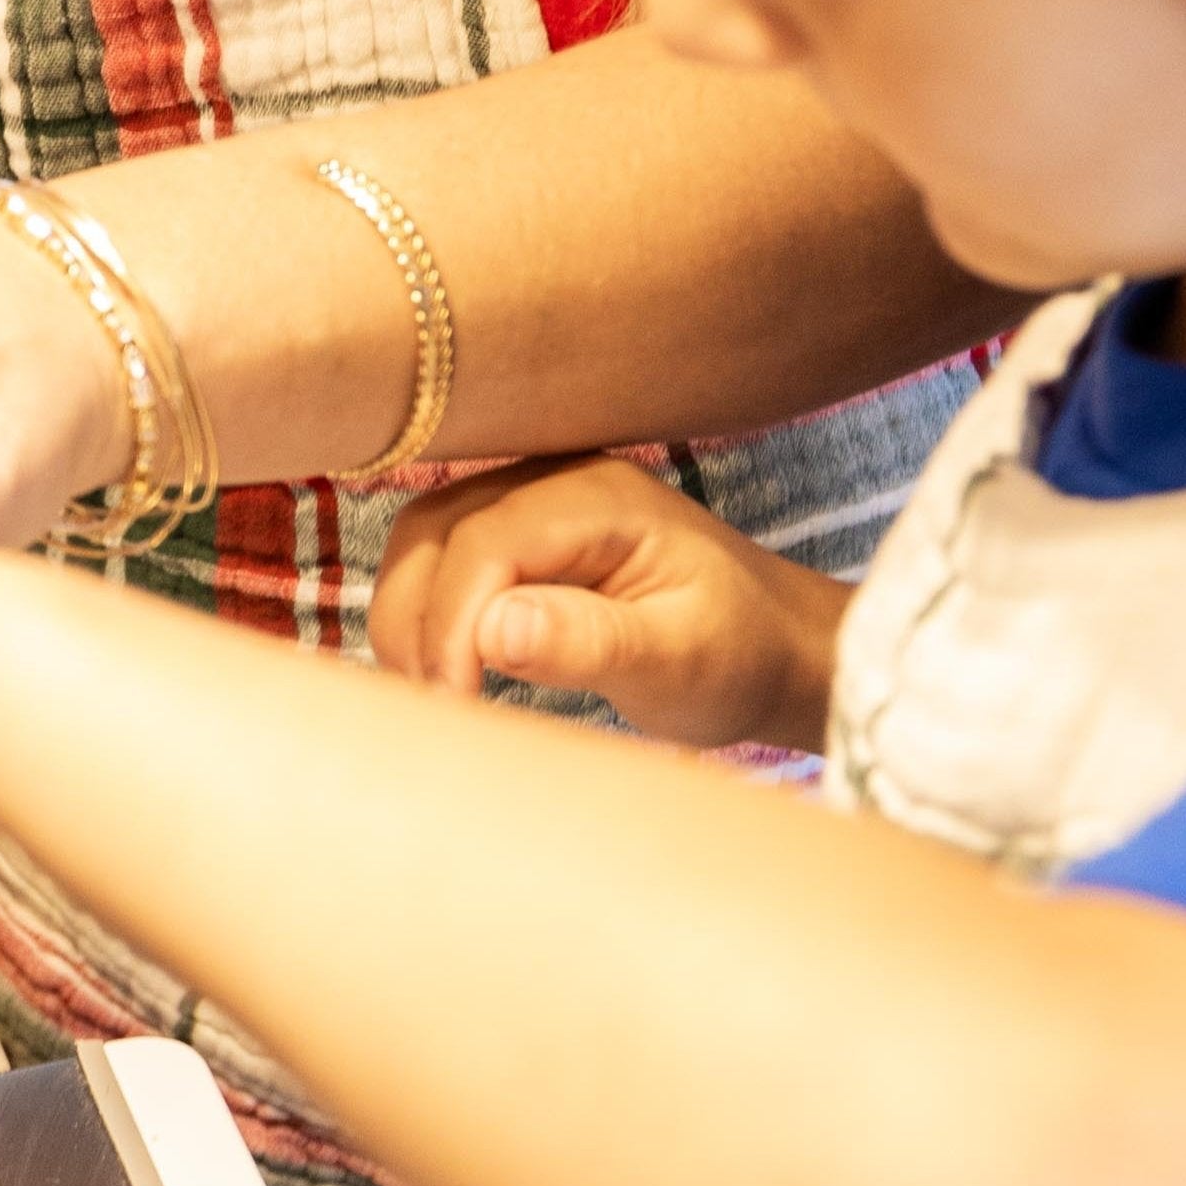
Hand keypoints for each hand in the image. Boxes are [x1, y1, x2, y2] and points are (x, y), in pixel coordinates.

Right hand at [368, 455, 847, 751]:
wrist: (775, 645)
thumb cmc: (738, 656)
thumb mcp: (679, 662)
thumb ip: (589, 642)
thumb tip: (493, 629)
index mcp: (600, 499)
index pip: (484, 542)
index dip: (451, 622)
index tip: (453, 702)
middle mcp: (555, 480)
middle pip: (434, 529)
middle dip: (415, 618)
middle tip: (432, 705)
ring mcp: (531, 499)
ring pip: (424, 539)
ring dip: (410, 613)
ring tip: (430, 691)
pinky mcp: (519, 532)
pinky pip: (443, 556)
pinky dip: (426, 608)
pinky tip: (443, 666)